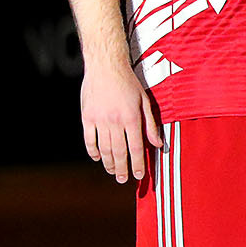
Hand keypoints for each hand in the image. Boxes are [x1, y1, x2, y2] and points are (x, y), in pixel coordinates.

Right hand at [81, 58, 162, 184]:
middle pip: (119, 152)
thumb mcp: (145, 101)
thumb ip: (151, 124)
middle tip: (124, 179)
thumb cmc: (129, 83)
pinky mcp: (86, 117)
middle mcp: (115, 121)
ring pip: (104, 148)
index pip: (136, 147)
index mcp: (131, 118)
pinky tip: (97, 158)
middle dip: (123, 168)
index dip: (138, 163)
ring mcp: (98, 120)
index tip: (140, 175)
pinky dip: (93, 151)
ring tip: (113, 172)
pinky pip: (89, 139)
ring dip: (108, 163)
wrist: (105, 67)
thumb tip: (159, 144)